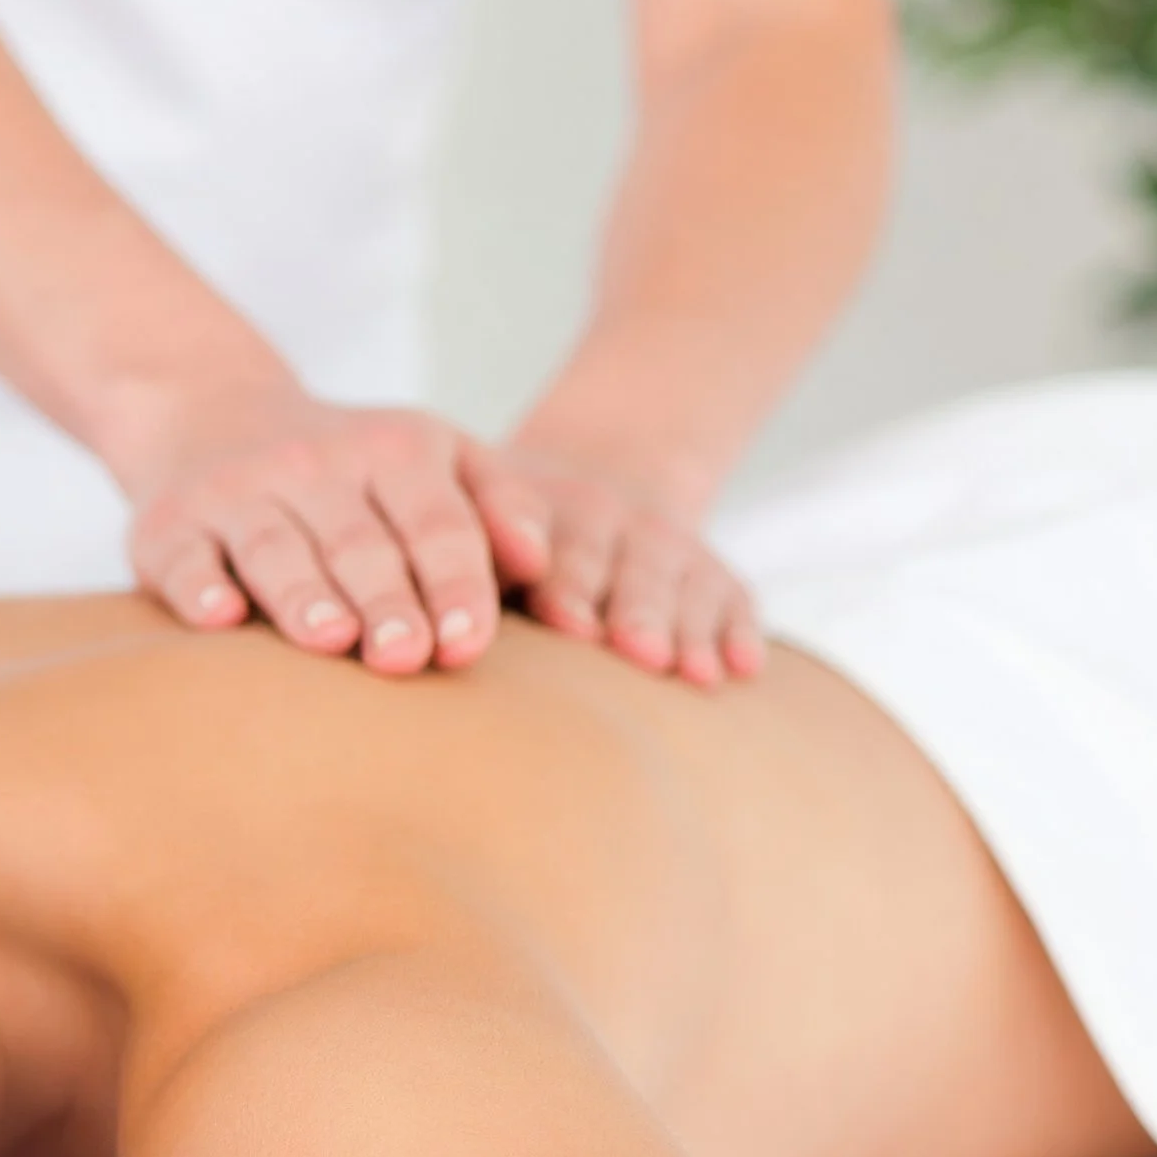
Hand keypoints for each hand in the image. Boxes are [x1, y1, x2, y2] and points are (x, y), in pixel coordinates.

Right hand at [116, 383, 515, 675]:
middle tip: (406, 658)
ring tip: (329, 639)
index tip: (469, 644)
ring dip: (303, 593)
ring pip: (275, 546)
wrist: (204, 408)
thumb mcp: (435, 457)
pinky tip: (219, 615)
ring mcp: (237, 490)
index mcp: (396, 449)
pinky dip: (199, 585)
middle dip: (384, 599)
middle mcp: (315, 462)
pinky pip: (183, 557)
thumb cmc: (351, 468)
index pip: (436, 522)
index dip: (454, 582)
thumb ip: (499, 504)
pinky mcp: (168, 523)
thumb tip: (539, 565)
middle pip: (359, 542)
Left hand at [463, 434, 765, 686]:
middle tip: (637, 653)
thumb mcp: (476, 533)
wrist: (585, 481)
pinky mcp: (711, 572)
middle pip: (628, 565)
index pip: (558, 548)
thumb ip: (460, 581)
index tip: (565, 624)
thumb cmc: (499, 546)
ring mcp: (665, 543)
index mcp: (542, 510)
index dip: (566, 584)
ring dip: (689, 628)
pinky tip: (743, 671)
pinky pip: (732, 596)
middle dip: (635, 609)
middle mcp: (610, 519)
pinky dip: (739, 631)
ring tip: (694, 675)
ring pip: (682, 582)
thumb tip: (413, 640)